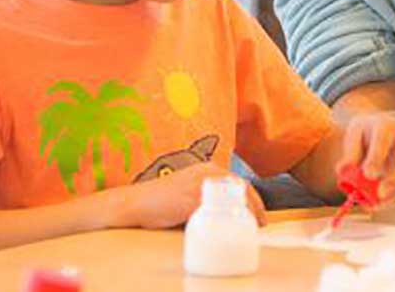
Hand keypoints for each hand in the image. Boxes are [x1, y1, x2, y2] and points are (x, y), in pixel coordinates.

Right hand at [124, 163, 266, 228]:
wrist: (134, 203)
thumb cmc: (160, 202)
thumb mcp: (187, 192)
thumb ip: (204, 196)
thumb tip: (223, 213)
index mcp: (206, 168)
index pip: (238, 181)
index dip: (252, 198)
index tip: (258, 214)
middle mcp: (206, 171)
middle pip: (241, 187)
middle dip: (254, 205)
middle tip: (260, 223)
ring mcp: (199, 184)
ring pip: (233, 196)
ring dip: (247, 211)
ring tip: (252, 226)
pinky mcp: (191, 198)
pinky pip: (218, 208)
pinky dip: (229, 217)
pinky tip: (233, 226)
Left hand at [337, 114, 394, 204]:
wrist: (376, 128)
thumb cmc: (362, 133)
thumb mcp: (352, 136)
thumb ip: (349, 153)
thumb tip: (343, 170)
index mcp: (385, 126)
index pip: (382, 141)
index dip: (376, 158)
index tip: (367, 174)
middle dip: (392, 180)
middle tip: (379, 195)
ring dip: (394, 193)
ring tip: (376, 204)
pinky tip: (382, 202)